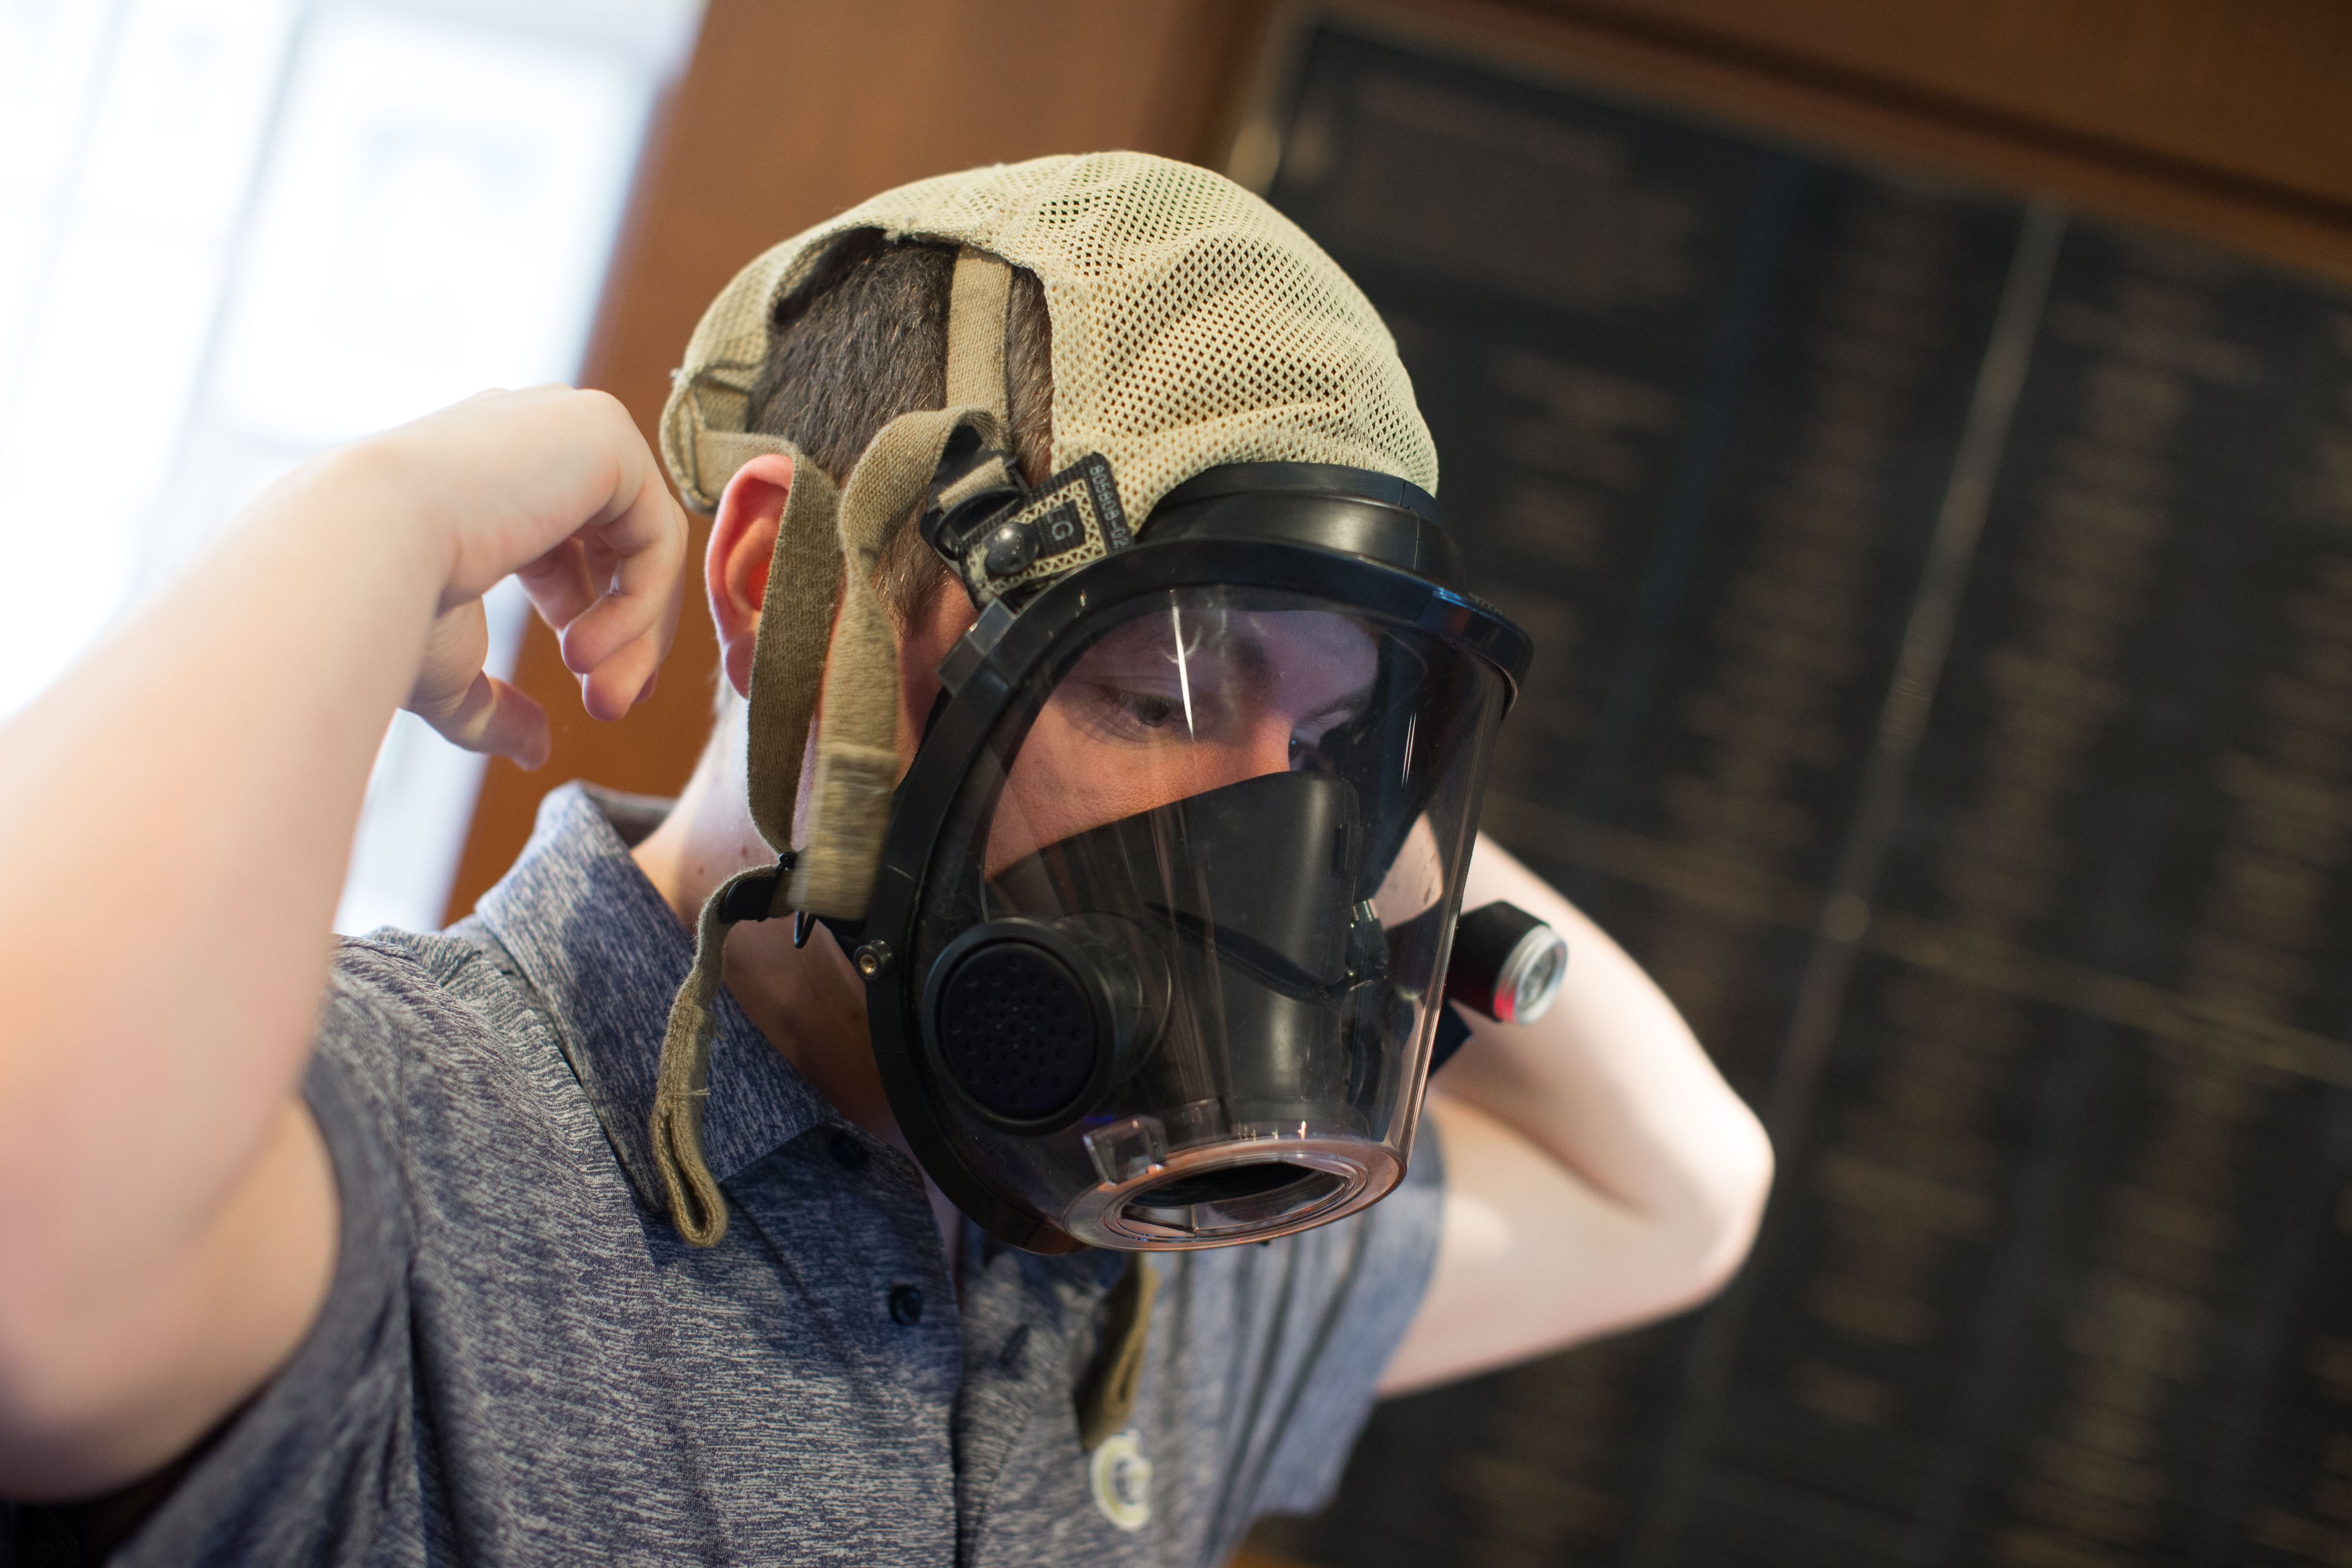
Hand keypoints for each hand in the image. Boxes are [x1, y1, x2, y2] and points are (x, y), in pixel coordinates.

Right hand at [370, 386, 688, 766]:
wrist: (355, 549)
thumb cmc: (382, 605)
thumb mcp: (449, 666)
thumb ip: (495, 703)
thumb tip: (537, 751)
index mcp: (492, 472)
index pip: (575, 542)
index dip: (601, 620)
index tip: (601, 694)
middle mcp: (534, 436)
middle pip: (621, 545)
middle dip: (628, 636)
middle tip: (613, 707)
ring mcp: (570, 423)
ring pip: (645, 545)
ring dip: (635, 634)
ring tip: (601, 699)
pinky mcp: (604, 432)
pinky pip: (655, 535)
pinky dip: (638, 604)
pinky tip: (583, 652)